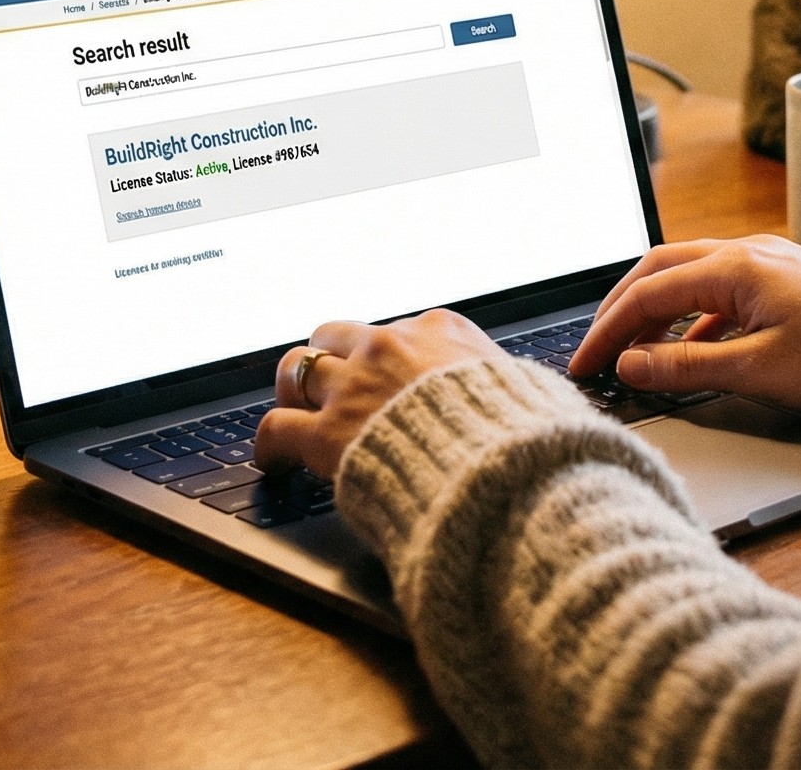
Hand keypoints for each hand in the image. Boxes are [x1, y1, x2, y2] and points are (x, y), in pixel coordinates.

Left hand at [255, 310, 506, 480]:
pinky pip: (275, 428)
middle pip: (338, 334)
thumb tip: (530, 392)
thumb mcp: (530, 387)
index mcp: (442, 330)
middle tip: (330, 385)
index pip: (400, 330)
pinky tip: (273, 458)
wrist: (500, 470)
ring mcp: (353, 387)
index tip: (390, 379)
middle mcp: (390, 347)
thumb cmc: (523, 435)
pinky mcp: (326, 433)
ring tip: (294, 409)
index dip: (390, 359)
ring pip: (298, 367)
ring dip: (295, 389)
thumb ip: (507, 382)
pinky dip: (270, 444)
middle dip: (331, 358)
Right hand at [567, 236, 800, 413]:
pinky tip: (688, 348)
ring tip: (635, 350)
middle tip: (597, 347)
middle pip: (658, 271)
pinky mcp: (778, 277)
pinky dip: (690, 316)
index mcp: (731, 268)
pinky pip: (716, 288)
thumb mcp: (755, 369)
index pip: (648, 294)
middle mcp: (742, 253)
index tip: (586, 363)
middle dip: (621, 309)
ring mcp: (762, 261)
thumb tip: (630, 364)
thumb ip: (686, 366)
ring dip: (654, 311)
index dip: (609, 330)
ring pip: (687, 276)